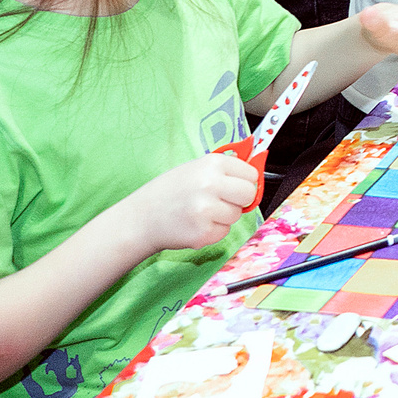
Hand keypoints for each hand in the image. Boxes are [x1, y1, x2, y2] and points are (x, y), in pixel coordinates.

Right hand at [128, 154, 263, 253]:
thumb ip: (224, 171)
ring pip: (236, 215)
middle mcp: (211, 184)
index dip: (244, 181)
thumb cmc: (169, 192)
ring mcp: (207, 210)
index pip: (251, 174)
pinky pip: (223, 232)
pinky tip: (194, 224)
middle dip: (240, 200)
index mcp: (212, 164)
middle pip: (249, 194)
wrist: (141, 218)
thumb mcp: (195, 169)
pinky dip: (213, 231)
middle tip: (221, 201)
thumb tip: (255, 175)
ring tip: (200, 212)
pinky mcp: (204, 233)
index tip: (234, 186)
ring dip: (224, 217)